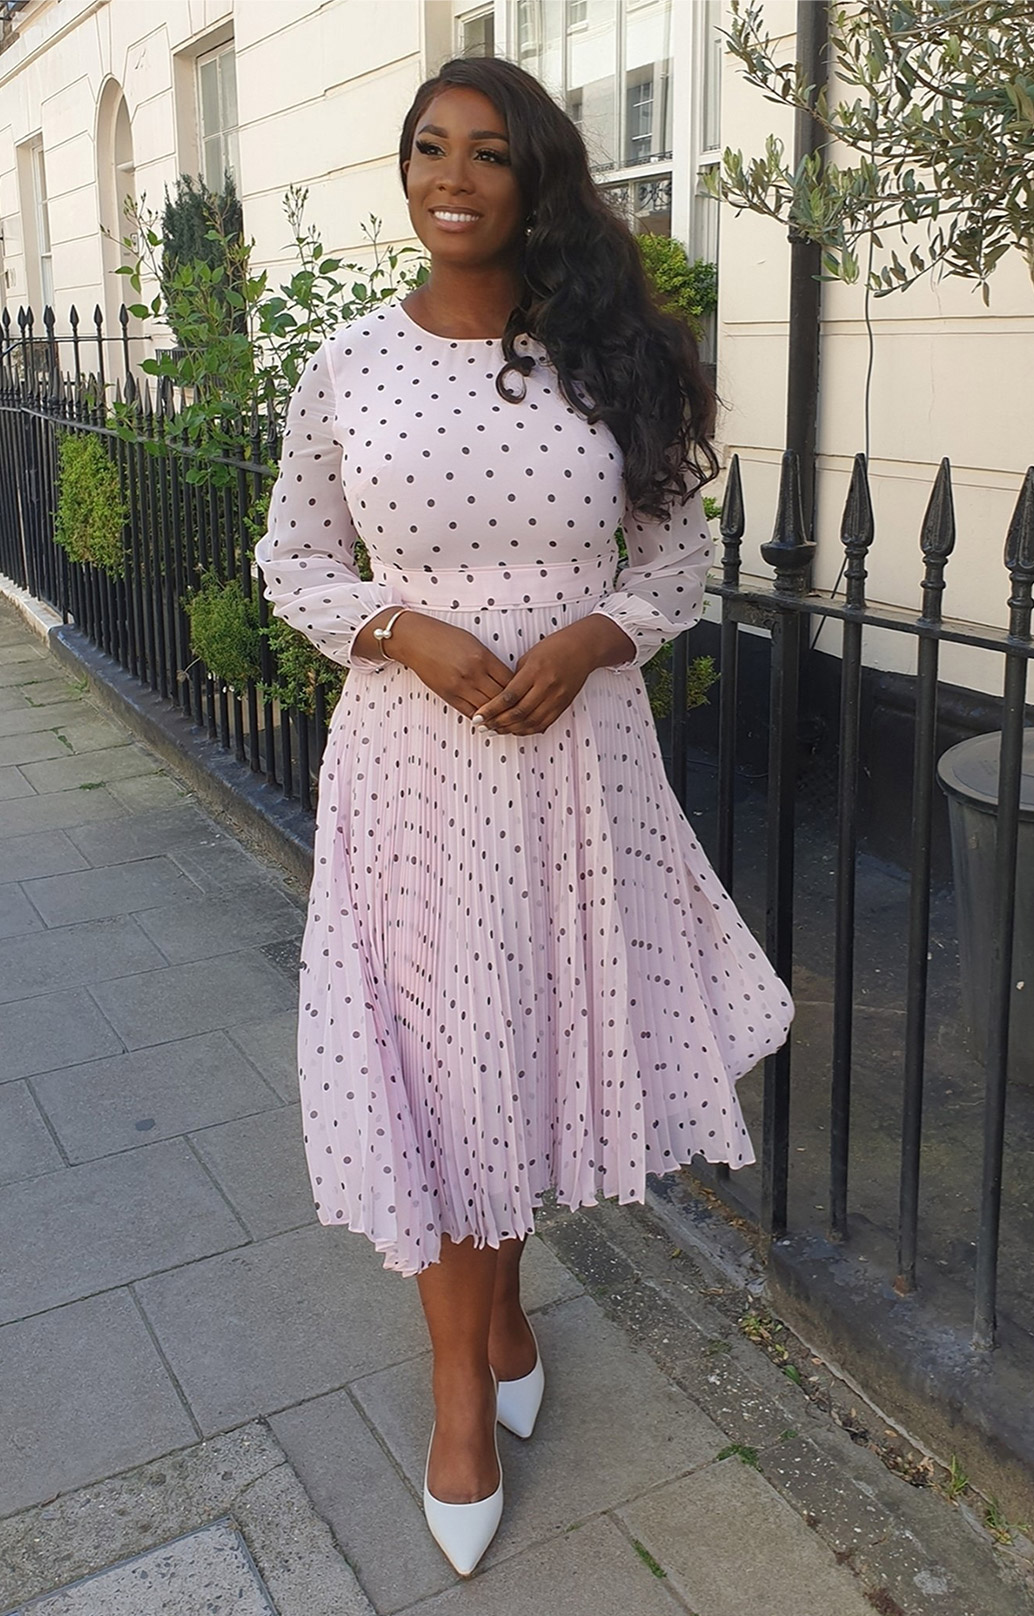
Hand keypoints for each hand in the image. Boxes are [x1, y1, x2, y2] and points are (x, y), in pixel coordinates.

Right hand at [375, 611, 513, 718]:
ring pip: (487, 709)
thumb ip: (490, 662)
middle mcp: (473, 674)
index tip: (525, 694)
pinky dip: (481, 718)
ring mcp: (460, 686)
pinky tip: (489, 721)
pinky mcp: (448, 696)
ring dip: (498, 716)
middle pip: (501, 698)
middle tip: (521, 712)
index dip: (520, 690)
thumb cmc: (445, 637)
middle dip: (512, 706)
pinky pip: (470, 712)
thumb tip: (507, 679)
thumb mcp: (474, 643)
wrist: (416, 640)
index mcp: (483, 657)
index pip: (510, 681)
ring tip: (508, 721)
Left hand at [472, 615, 634, 735]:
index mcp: (534, 671)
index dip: (491, 709)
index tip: (479, 716)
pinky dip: (527, 730)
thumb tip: (500, 697)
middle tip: (483, 726)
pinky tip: (515, 730)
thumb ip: (515, 678)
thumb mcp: (529, 657)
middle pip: (518, 712)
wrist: (583, 649)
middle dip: (497, 722)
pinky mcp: (562, 705)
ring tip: (495, 730)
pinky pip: (543, 723)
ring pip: (530, 722)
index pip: (508, 696)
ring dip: (510, 729)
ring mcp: (556, 698)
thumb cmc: (554, 647)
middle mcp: (546, 686)